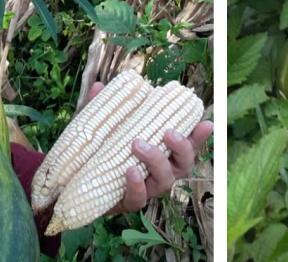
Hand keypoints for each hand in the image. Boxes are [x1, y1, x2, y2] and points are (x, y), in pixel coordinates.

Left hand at [79, 81, 213, 216]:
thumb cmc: (101, 151)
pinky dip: (137, 185)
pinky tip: (130, 171)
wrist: (81, 184)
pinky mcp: (131, 201)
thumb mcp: (102, 128)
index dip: (199, 135)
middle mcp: (161, 171)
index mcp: (162, 151)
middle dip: (182, 147)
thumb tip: (100, 85)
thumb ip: (103, 109)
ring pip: (165, 180)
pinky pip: (140, 198)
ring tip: (137, 144)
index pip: (187, 143)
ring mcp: (148, 188)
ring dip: (156, 160)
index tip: (206, 122)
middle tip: (168, 132)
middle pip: (184, 163)